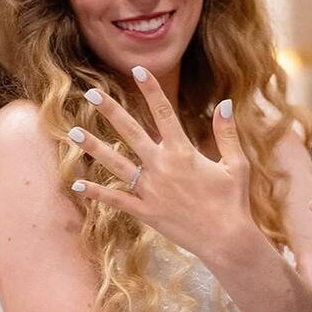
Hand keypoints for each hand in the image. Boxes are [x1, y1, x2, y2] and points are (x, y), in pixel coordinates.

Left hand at [67, 68, 256, 266]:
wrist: (226, 240)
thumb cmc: (233, 201)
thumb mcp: (236, 164)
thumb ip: (227, 133)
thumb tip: (224, 103)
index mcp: (184, 152)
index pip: (164, 113)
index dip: (151, 90)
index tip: (138, 70)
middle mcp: (162, 167)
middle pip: (131, 132)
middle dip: (111, 111)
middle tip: (92, 93)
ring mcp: (150, 190)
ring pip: (116, 163)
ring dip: (94, 147)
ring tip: (74, 132)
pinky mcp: (145, 211)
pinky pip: (116, 199)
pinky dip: (96, 192)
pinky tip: (77, 183)